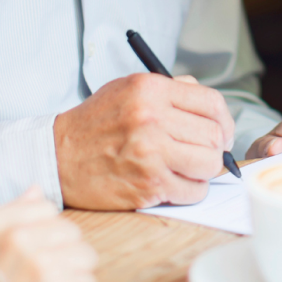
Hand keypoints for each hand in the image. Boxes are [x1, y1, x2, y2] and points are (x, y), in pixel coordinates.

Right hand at [0, 189, 97, 281]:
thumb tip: (36, 190)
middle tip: (42, 278)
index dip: (44, 232)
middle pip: (71, 232)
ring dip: (73, 276)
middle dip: (62, 253)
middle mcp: (19, 240)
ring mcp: (42, 268)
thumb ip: (9, 215)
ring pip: (86, 257)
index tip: (33, 253)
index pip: (47, 209)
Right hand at [57, 73, 234, 208]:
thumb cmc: (94, 124)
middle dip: (214, 149)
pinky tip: (172, 183)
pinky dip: (189, 191)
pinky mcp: (148, 184)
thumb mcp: (127, 90)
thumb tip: (210, 108)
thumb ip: (170, 90)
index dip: (224, 121)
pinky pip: (193, 191)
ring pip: (209, 165)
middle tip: (201, 154)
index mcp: (150, 90)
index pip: (212, 104)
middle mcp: (151, 119)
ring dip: (203, 171)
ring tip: (185, 169)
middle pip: (215, 137)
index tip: (221, 133)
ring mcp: (150, 154)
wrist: (57, 156)